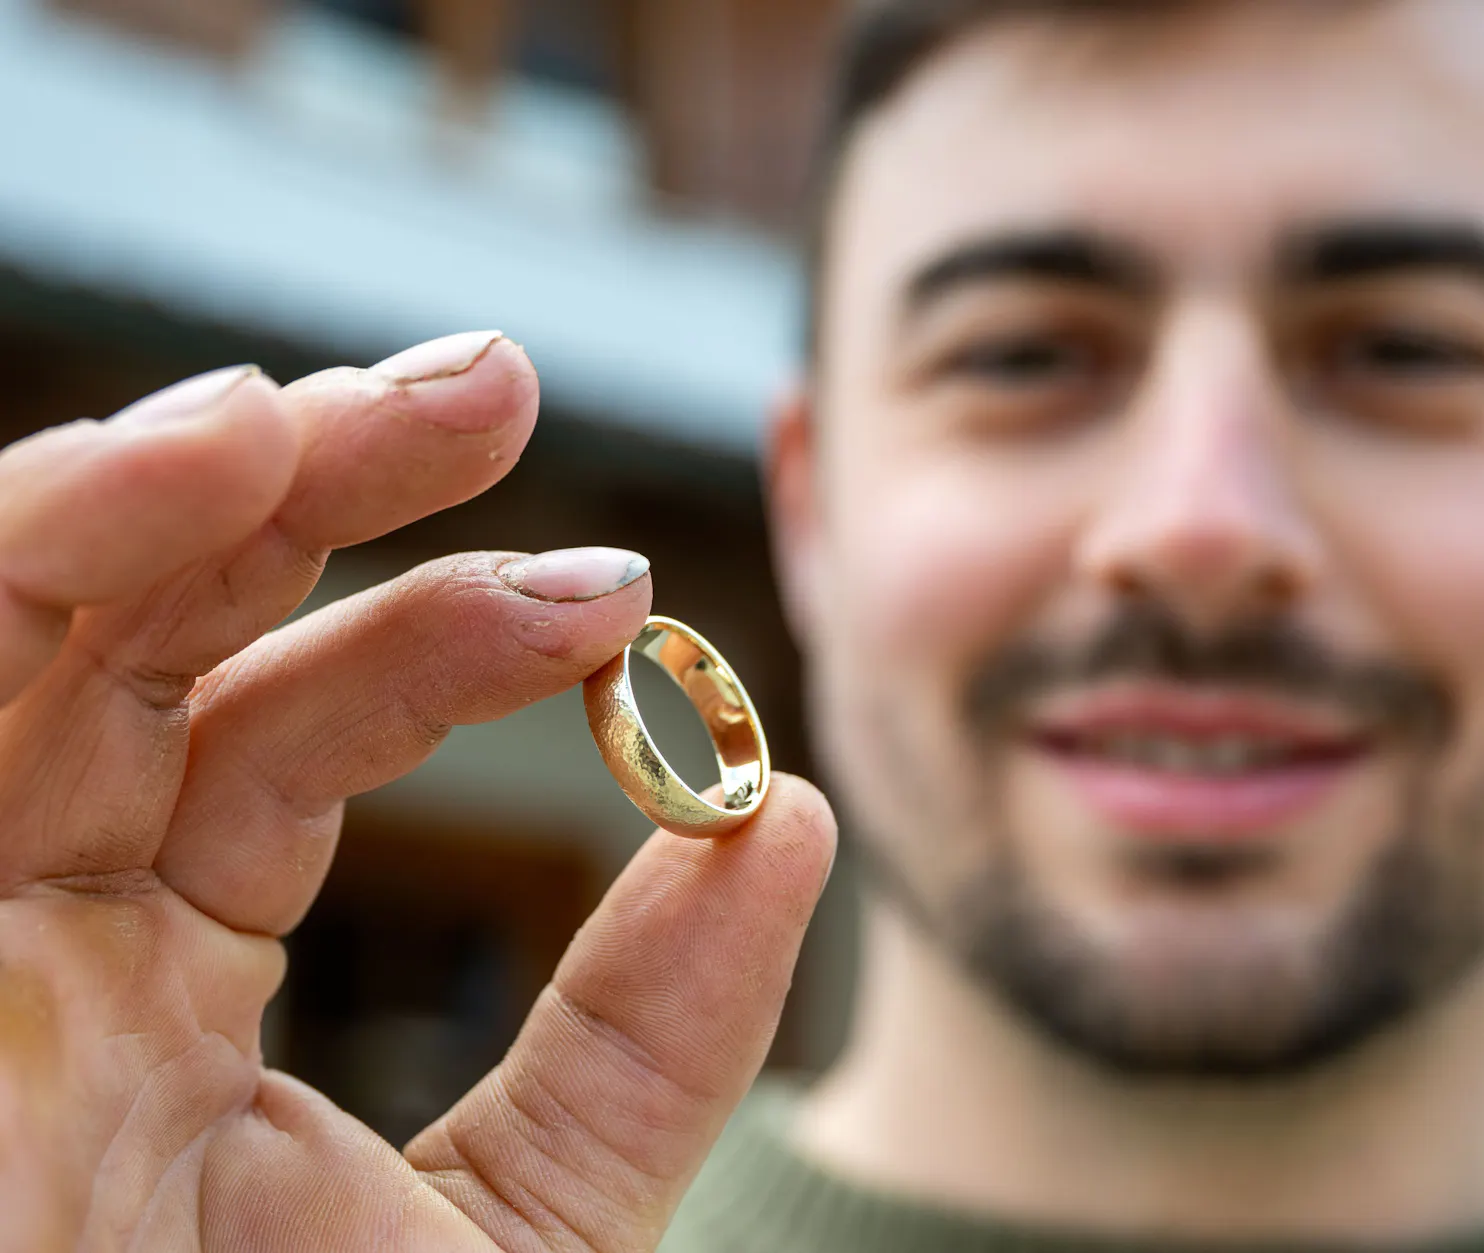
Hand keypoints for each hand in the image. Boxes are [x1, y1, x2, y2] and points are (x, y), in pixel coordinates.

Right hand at [0, 333, 836, 1250]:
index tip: (631, 605)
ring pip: (33, 621)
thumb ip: (650, 1042)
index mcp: (166, 986)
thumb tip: (789, 814)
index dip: (453, 639)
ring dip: (196, 477)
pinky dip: (51, 544)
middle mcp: (31, 930)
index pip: (297, 742)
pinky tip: (216, 445)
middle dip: (327, 487)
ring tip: (379, 398)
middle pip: (164, 636)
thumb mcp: (521, 1231)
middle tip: (506, 380)